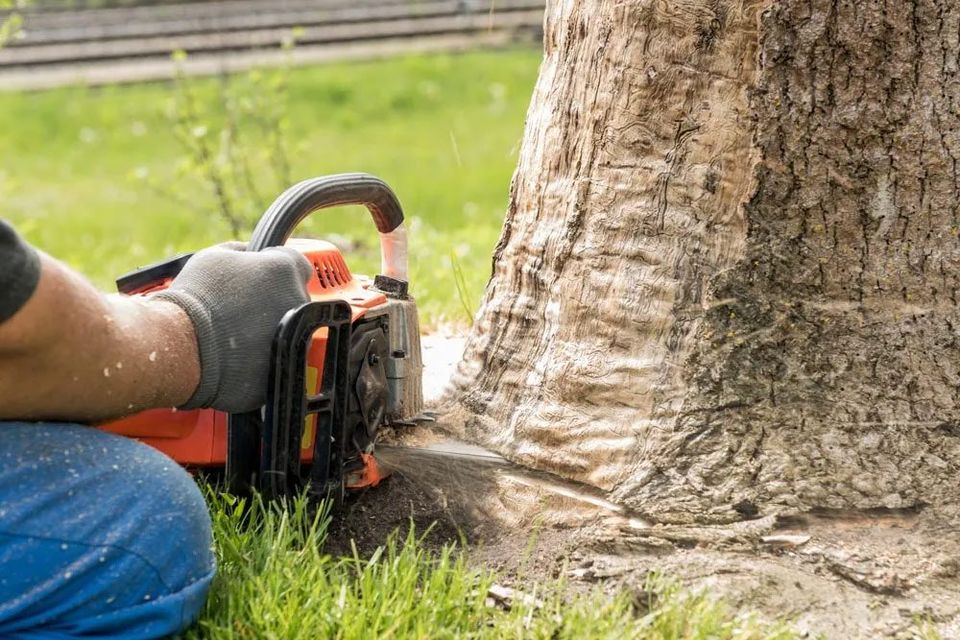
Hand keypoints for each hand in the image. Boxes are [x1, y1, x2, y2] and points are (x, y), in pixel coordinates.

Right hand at [152, 242, 311, 412]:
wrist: (184, 346)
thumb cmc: (196, 297)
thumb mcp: (214, 257)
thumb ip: (240, 250)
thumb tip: (249, 251)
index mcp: (283, 269)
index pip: (298, 264)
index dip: (278, 270)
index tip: (262, 278)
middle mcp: (297, 299)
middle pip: (294, 296)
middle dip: (275, 299)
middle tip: (243, 307)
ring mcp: (295, 333)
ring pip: (290, 327)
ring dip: (271, 327)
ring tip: (238, 332)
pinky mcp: (286, 364)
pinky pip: (280, 355)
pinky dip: (265, 354)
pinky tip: (241, 352)